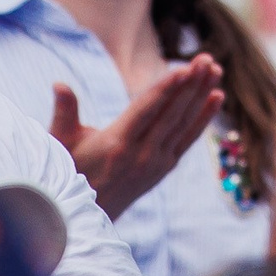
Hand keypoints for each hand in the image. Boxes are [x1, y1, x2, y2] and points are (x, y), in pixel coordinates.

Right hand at [48, 59, 224, 218]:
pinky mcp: (163, 168)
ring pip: (183, 123)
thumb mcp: (61, 144)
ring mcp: (155, 163)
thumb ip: (64, 112)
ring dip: (201, 95)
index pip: (146, 111)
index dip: (166, 89)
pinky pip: (187, 138)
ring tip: (216, 69)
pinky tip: (216, 97)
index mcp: (116, 144)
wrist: (86, 217)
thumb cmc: (69, 172)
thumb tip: (59, 84)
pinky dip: (203, 117)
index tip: (184, 69)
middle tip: (207, 58)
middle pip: (171, 114)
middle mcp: (141, 155)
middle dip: (191, 84)